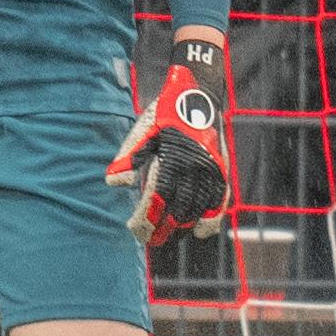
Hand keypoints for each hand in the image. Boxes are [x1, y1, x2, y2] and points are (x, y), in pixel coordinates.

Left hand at [106, 40, 232, 246]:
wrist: (196, 95)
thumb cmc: (163, 116)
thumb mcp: (143, 133)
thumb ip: (129, 158)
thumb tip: (114, 183)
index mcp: (170, 161)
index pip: (156, 201)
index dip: (145, 220)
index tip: (135, 231)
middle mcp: (193, 169)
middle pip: (177, 211)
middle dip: (162, 229)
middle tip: (150, 240)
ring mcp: (210, 171)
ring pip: (197, 210)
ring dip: (183, 227)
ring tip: (170, 236)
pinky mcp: (221, 170)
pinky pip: (219, 201)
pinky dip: (212, 219)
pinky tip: (201, 232)